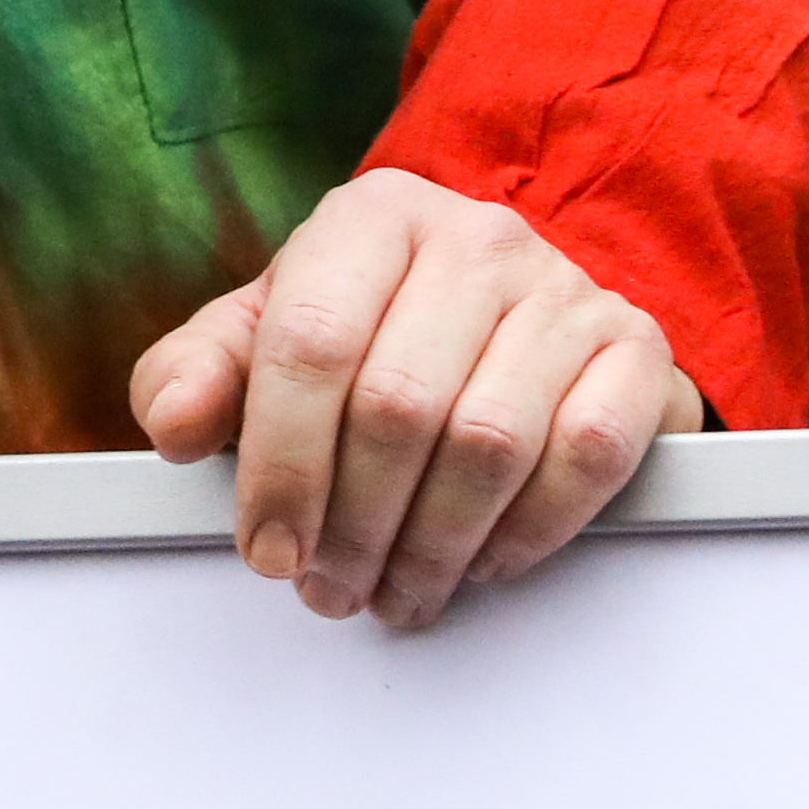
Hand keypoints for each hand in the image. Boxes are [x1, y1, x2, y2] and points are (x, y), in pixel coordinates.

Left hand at [126, 167, 701, 629]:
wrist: (507, 306)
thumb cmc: (372, 323)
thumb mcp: (269, 329)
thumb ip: (200, 371)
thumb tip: (172, 423)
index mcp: (372, 217)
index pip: (311, 342)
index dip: (281, 463)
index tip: (267, 548)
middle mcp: (475, 238)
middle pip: (398, 406)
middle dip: (353, 524)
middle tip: (328, 586)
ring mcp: (565, 290)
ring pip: (489, 444)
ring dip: (431, 546)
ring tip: (392, 591)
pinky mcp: (636, 350)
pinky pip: (585, 459)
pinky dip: (528, 532)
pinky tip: (480, 562)